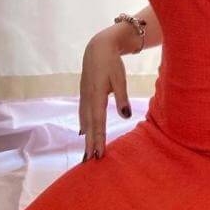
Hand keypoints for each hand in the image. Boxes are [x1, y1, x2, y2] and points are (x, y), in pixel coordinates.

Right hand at [78, 33, 131, 160]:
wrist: (97, 48)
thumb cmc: (112, 63)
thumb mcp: (120, 78)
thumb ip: (122, 97)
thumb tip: (126, 116)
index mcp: (97, 94)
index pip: (98, 121)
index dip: (98, 137)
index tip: (98, 153)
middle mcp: (87, 98)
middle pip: (89, 124)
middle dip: (90, 143)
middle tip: (90, 161)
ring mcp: (84, 96)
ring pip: (84, 120)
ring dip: (86, 137)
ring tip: (86, 153)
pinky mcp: (84, 95)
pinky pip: (83, 114)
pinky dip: (83, 126)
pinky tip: (83, 134)